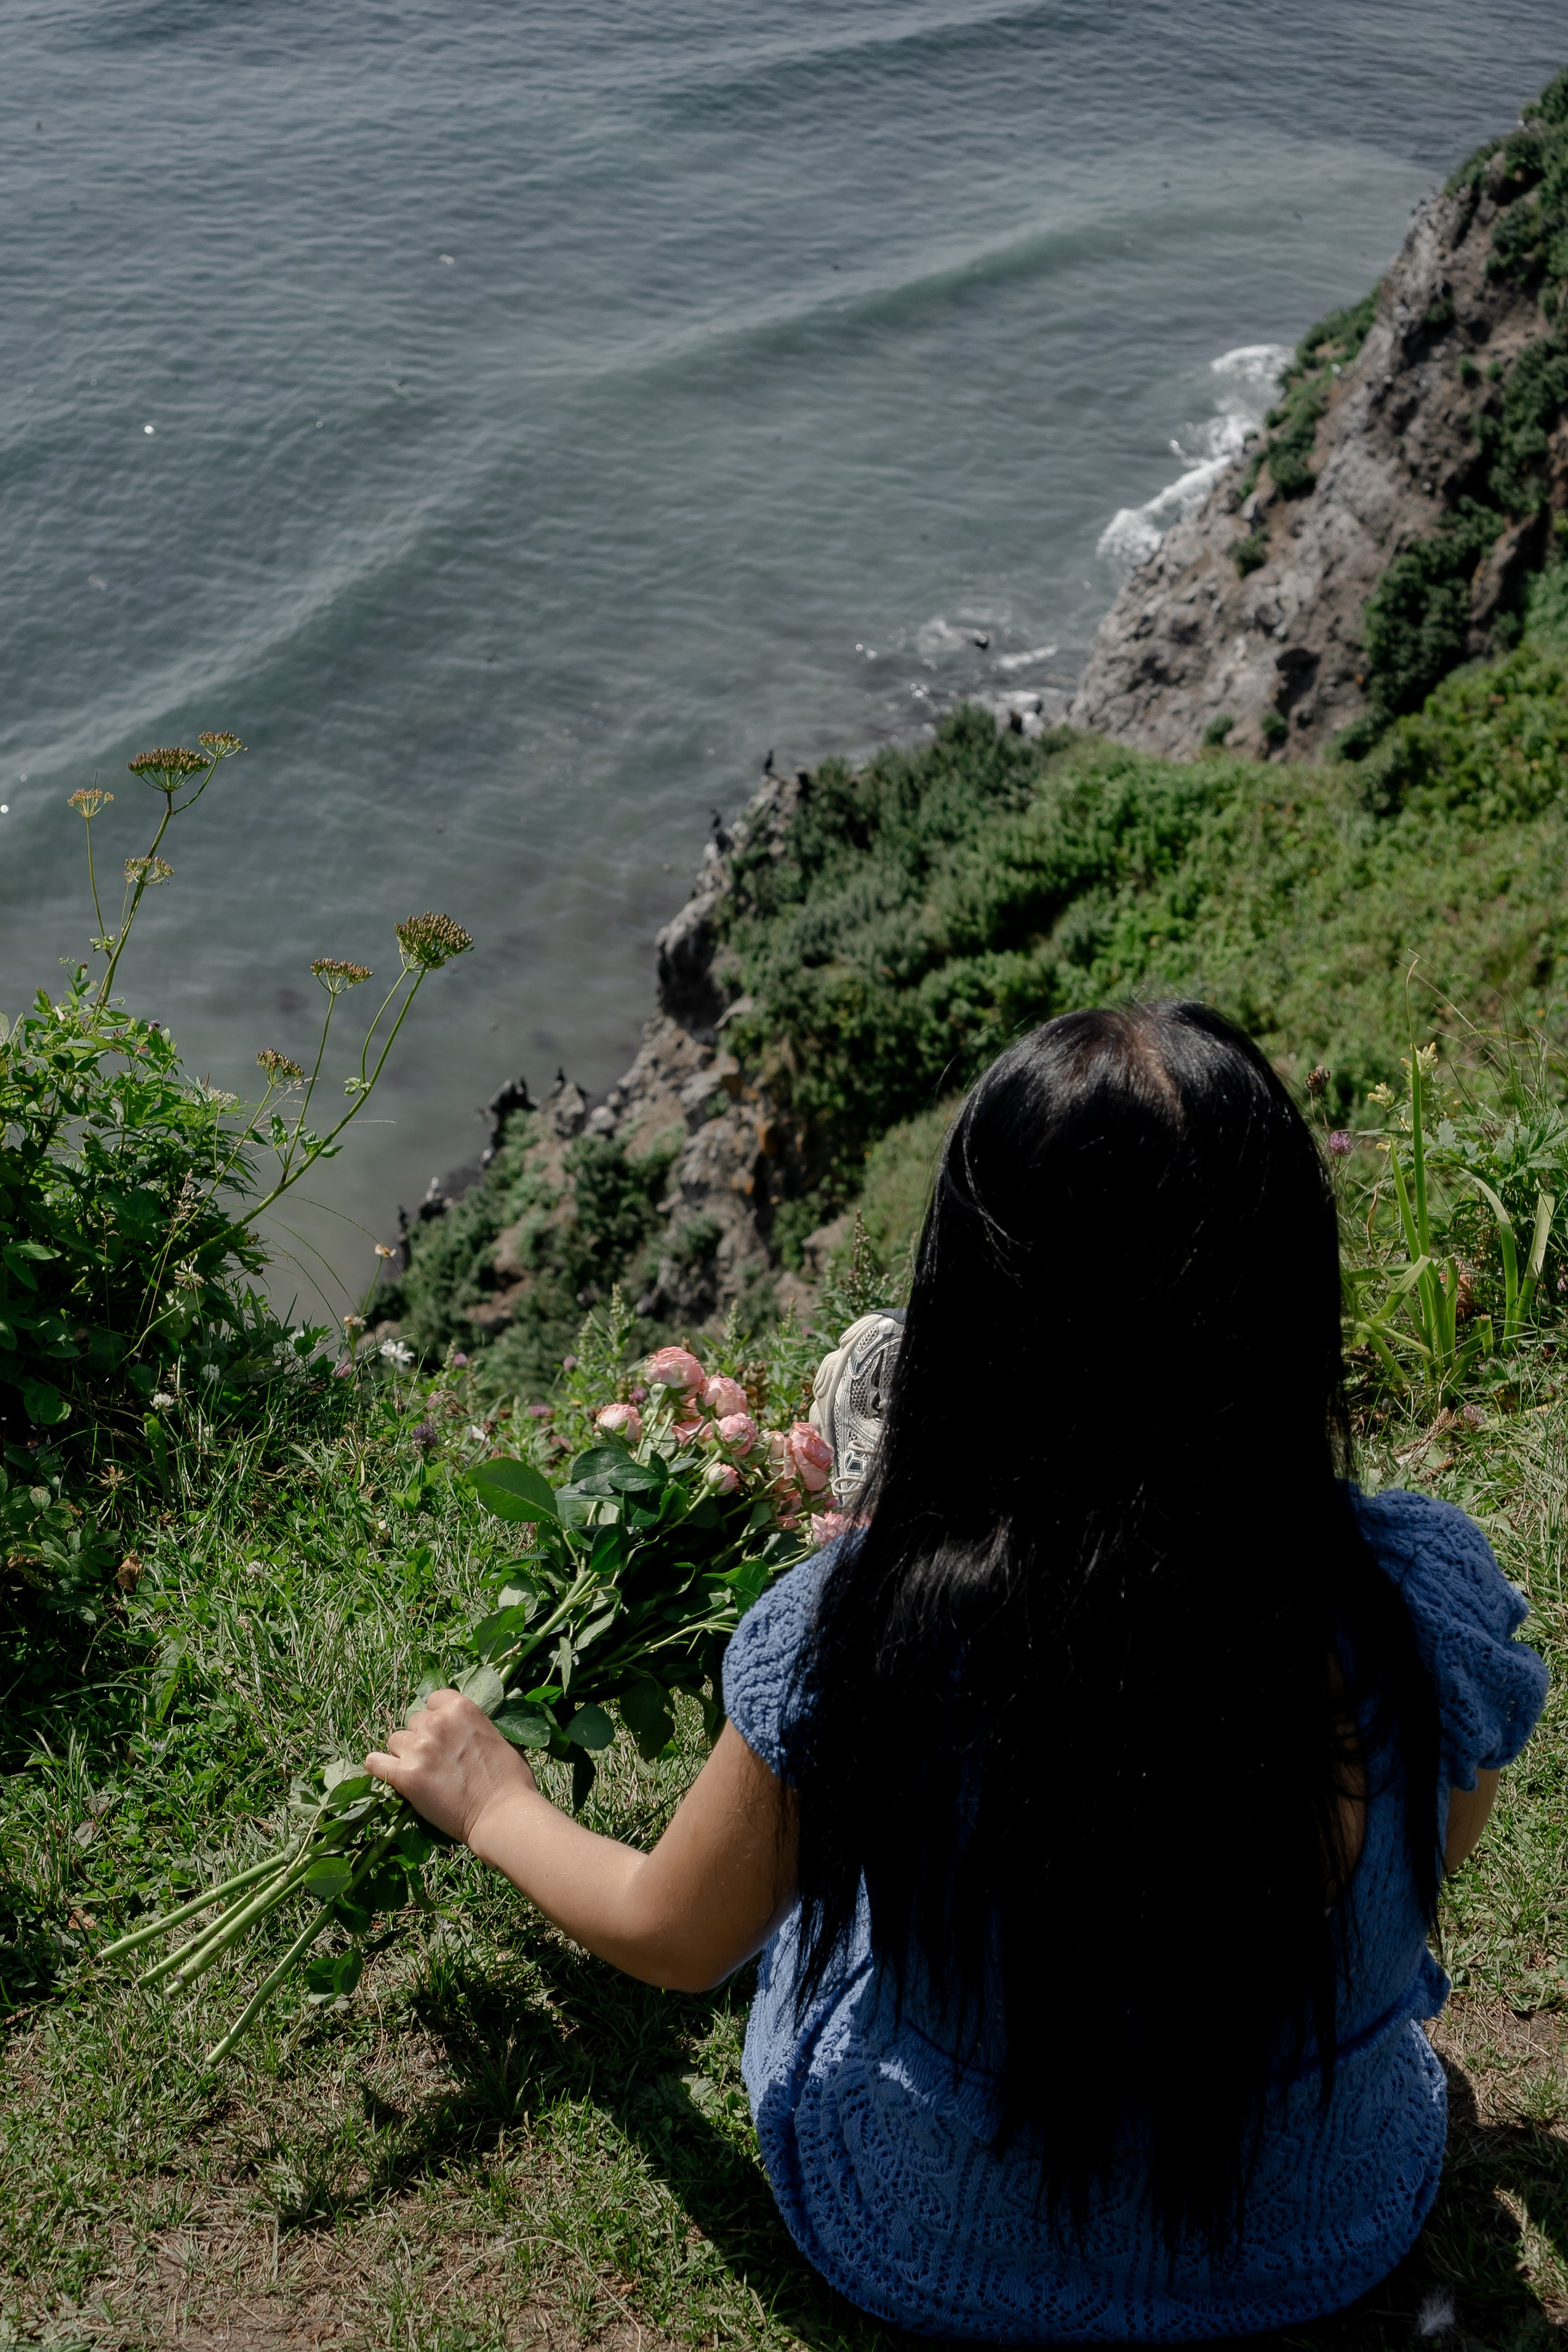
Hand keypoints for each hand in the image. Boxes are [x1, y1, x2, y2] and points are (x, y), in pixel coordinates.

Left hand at [366, 1688, 538, 1848]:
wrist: (502, 1813)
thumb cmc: (511, 1780)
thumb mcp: (496, 1737)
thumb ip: (472, 1727)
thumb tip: (463, 1732)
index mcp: (461, 1708)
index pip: (433, 1700)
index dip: (437, 1717)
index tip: (443, 1733)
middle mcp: (437, 1722)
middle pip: (414, 1721)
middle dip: (423, 1737)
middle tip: (436, 1760)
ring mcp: (419, 1748)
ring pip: (396, 1741)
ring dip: (405, 1753)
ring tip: (421, 1772)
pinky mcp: (406, 1776)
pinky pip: (375, 1763)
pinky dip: (379, 1766)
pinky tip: (387, 1772)